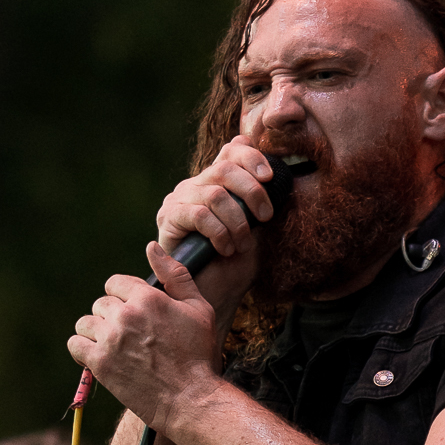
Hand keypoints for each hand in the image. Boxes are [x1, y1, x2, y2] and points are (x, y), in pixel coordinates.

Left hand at [69, 253, 223, 435]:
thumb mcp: (199, 309)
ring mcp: (110, 339)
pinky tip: (97, 357)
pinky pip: (75, 345)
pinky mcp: (100, 364)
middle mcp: (126, 314)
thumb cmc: (199, 355)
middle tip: (129, 336)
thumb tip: (151, 246)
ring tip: (114, 347)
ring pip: (86, 323)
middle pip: (101, 304)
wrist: (191, 399)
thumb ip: (175, 275)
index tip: (134, 314)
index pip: (115, 283)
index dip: (123, 297)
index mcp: (148, 297)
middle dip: (112, 317)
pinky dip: (83, 350)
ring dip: (97, 333)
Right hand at [152, 134, 275, 322]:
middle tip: (265, 217)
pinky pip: (199, 214)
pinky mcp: (169, 218)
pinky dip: (219, 232)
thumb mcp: (258, 227)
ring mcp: (180, 199)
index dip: (252, 156)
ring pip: (215, 193)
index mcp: (218, 181)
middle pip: (224, 168)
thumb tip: (275, 175)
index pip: (232, 149)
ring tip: (241, 244)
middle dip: (252, 191)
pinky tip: (225, 249)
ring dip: (236, 221)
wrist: (215, 295)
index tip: (270, 177)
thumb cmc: (237, 263)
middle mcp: (197, 184)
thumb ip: (261, 200)